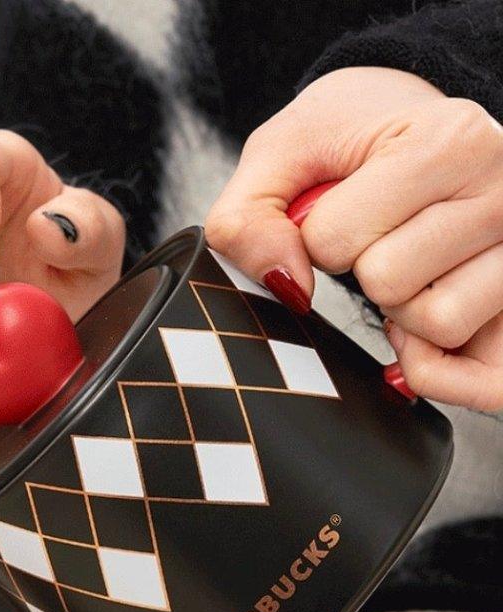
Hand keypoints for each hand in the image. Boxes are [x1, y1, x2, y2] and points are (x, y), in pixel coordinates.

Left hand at [206, 67, 502, 410]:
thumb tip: (283, 286)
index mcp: (451, 138)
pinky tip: (418, 333)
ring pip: (437, 324)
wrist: (418, 115)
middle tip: (381, 234)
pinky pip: (487, 379)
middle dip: (359, 270)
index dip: (315, 237)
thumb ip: (247, 217)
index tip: (341, 206)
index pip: (333, 240)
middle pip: (387, 284)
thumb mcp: (283, 152)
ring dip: (402, 309)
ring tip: (410, 266)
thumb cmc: (355, 137)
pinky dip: (437, 370)